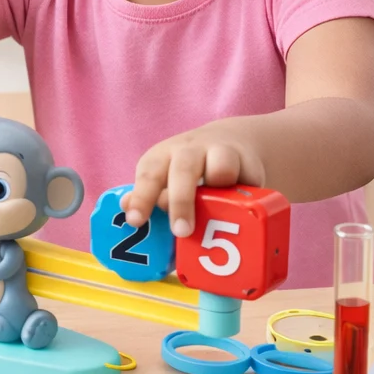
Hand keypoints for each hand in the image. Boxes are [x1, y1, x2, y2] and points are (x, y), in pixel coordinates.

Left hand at [120, 123, 264, 237]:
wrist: (233, 142)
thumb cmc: (189, 171)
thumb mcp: (164, 179)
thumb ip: (148, 195)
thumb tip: (126, 206)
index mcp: (162, 157)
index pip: (148, 175)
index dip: (141, 198)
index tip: (135, 221)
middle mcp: (189, 151)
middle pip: (183, 170)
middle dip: (181, 202)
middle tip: (181, 231)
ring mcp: (219, 153)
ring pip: (220, 168)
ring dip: (218, 190)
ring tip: (218, 210)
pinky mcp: (247, 161)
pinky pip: (247, 180)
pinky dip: (244, 194)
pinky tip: (242, 203)